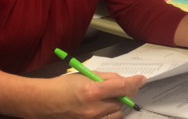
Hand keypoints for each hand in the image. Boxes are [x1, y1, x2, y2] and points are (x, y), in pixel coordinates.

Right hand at [30, 72, 146, 118]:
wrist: (45, 102)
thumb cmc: (64, 85)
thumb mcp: (85, 75)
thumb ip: (106, 78)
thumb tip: (123, 80)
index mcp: (92, 91)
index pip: (121, 87)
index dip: (134, 82)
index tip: (141, 79)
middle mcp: (94, 109)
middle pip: (122, 101)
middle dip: (125, 93)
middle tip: (122, 87)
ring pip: (118, 113)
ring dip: (119, 104)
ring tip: (110, 96)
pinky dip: (111, 112)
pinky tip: (105, 106)